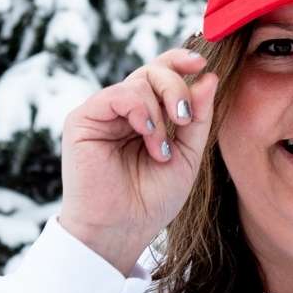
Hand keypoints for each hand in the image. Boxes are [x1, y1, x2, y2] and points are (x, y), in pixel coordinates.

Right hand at [58, 47, 219, 273]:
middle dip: (176, 88)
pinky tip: (147, 136)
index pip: (162, 75)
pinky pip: (118, 95)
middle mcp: (124, 110)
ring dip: (160, 113)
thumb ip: (198, 119)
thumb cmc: (151, 200)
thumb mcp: (187, 156)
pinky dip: (140, 111)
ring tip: (160, 150)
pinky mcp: (83, 119)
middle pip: (153, 71)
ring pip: (139, 81)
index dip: (180, 62)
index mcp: (147, 116)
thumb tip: (209, 77)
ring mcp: (103, 113)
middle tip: (184, 120)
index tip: (201, 64)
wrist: (122, 229)